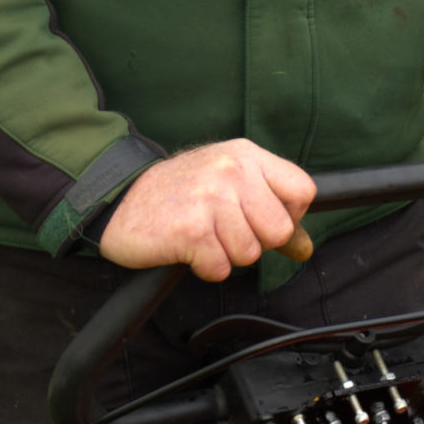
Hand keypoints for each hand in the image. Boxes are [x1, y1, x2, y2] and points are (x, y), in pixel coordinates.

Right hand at [98, 140, 314, 280]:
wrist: (120, 200)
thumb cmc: (179, 194)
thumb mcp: (229, 185)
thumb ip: (269, 210)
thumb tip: (304, 248)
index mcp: (246, 155)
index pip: (302, 190)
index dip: (290, 216)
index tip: (262, 220)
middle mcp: (232, 170)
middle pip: (279, 230)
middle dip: (256, 242)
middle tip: (225, 231)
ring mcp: (211, 198)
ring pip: (250, 253)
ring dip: (226, 255)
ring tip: (203, 236)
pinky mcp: (191, 229)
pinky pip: (220, 268)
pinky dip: (205, 267)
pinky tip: (188, 248)